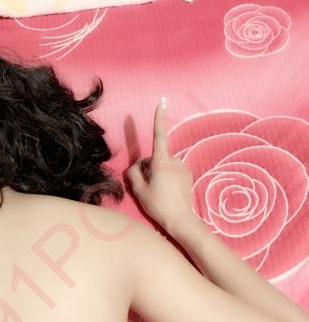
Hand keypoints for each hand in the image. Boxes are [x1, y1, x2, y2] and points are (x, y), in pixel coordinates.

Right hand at [126, 98, 195, 230]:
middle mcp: (173, 160)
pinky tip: (166, 192)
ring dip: (157, 173)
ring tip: (157, 192)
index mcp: (161, 161)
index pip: (159, 135)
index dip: (159, 117)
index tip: (162, 100)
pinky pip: (171, 171)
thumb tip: (135, 166)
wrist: (181, 220)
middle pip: (154, 157)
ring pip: (163, 165)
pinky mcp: (187, 174)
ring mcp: (182, 167)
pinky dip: (166, 178)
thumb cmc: (158, 204)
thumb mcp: (138, 190)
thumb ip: (133, 173)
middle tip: (147, 186)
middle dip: (148, 167)